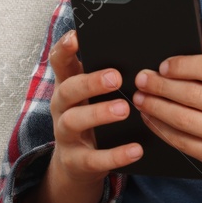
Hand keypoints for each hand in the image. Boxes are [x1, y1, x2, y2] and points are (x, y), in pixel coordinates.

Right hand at [48, 29, 142, 183]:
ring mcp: (65, 135)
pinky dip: (115, 155)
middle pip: (68, 90)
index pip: (59, 62)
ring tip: (124, 109)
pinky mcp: (75, 161)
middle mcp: (62, 108)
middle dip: (90, 82)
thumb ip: (106, 76)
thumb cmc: (92, 120)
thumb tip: (142, 57)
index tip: (77, 36)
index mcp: (67, 86)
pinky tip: (135, 149)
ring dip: (99, 113)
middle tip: (116, 77)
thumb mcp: (92, 97)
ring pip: (74, 121)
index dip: (64, 48)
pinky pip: (94, 158)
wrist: (75, 166)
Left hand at [131, 37, 201, 179]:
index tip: (163, 65)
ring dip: (156, 108)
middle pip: (193, 95)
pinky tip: (151, 118)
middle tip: (142, 79)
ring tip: (140, 98)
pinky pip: (185, 143)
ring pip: (184, 121)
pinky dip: (162, 129)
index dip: (183, 65)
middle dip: (160, 86)